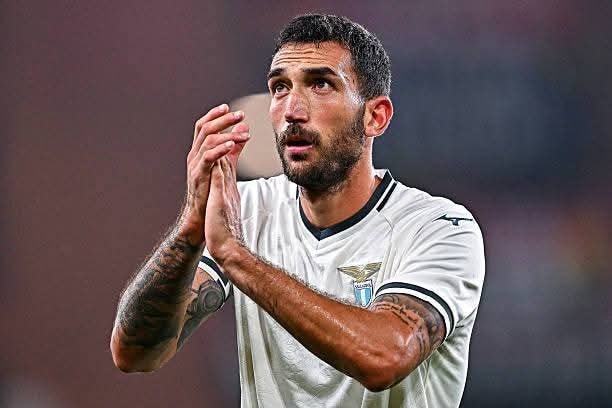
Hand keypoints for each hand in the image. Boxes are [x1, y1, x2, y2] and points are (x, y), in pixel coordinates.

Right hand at [180, 104, 248, 244]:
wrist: (201, 218)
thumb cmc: (212, 194)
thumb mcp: (225, 166)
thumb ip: (233, 148)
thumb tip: (243, 130)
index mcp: (198, 152)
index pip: (203, 126)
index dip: (214, 115)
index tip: (228, 107)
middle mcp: (194, 156)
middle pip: (204, 128)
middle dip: (223, 119)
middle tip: (240, 115)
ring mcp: (194, 166)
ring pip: (207, 140)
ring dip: (226, 132)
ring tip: (242, 129)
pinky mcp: (198, 176)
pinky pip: (208, 157)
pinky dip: (220, 148)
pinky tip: (232, 144)